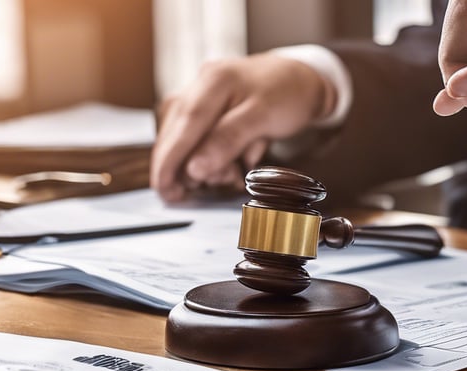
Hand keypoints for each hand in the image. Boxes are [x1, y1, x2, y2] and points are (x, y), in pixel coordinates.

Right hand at [151, 53, 336, 201]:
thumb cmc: (288, 94)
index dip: (169, 160)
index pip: (184, 125)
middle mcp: (202, 86)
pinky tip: (228, 169)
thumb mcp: (264, 117)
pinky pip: (200, 140)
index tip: (163, 187)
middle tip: (189, 194)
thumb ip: (229, 139)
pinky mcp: (209, 111)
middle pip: (177, 133)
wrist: (303, 81)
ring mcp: (202, 97)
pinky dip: (211, 159)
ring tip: (228, 176)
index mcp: (214, 81)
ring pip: (187, 140)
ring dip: (201, 166)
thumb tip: (195, 168)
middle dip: (182, 168)